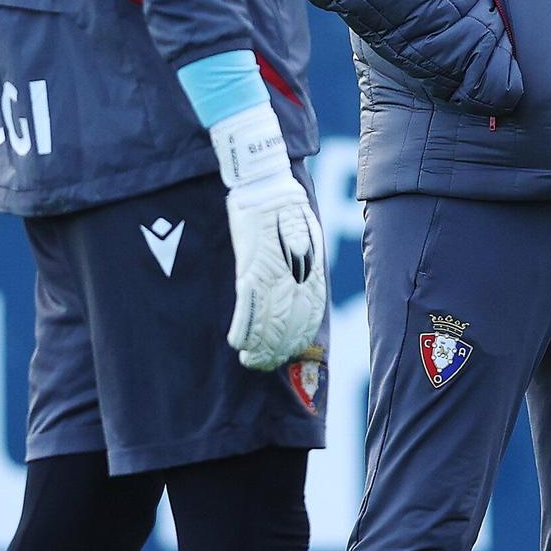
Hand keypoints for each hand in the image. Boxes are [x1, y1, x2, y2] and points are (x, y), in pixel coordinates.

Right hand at [209, 100, 326, 370]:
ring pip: (268, 323)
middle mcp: (296, 279)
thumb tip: (304, 291)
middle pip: (289, 326)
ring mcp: (273, 275)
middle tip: (264, 364)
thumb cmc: (286, 209)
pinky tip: (237, 343)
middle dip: (276, 350)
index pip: (309, 316)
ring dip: (258, 347)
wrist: (267, 185)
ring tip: (250, 361)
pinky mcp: (251, 268)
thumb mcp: (307, 237)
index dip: (297, 340)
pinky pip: (247, 308)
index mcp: (312, 272)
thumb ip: (306, 266)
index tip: (287, 354)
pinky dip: (243, 329)